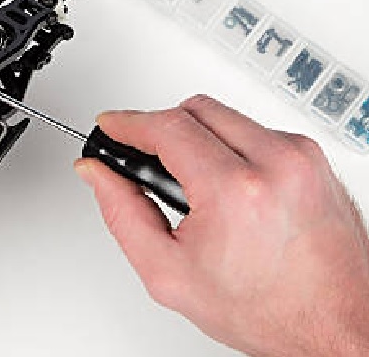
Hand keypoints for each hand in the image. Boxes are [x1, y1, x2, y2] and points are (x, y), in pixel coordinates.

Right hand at [76, 95, 368, 356]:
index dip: (127, 123)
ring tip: (190, 178)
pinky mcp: (315, 159)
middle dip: (160, 127)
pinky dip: (232, 146)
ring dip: (197, 136)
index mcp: (236, 190)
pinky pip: (257, 130)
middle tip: (145, 157)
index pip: (166, 127)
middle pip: (195, 109)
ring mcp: (301, 157)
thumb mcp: (170, 274)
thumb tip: (99, 174)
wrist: (338, 326)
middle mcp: (276, 163)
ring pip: (226, 115)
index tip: (111, 125)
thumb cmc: (270, 308)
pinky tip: (227, 181)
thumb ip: (123, 215)